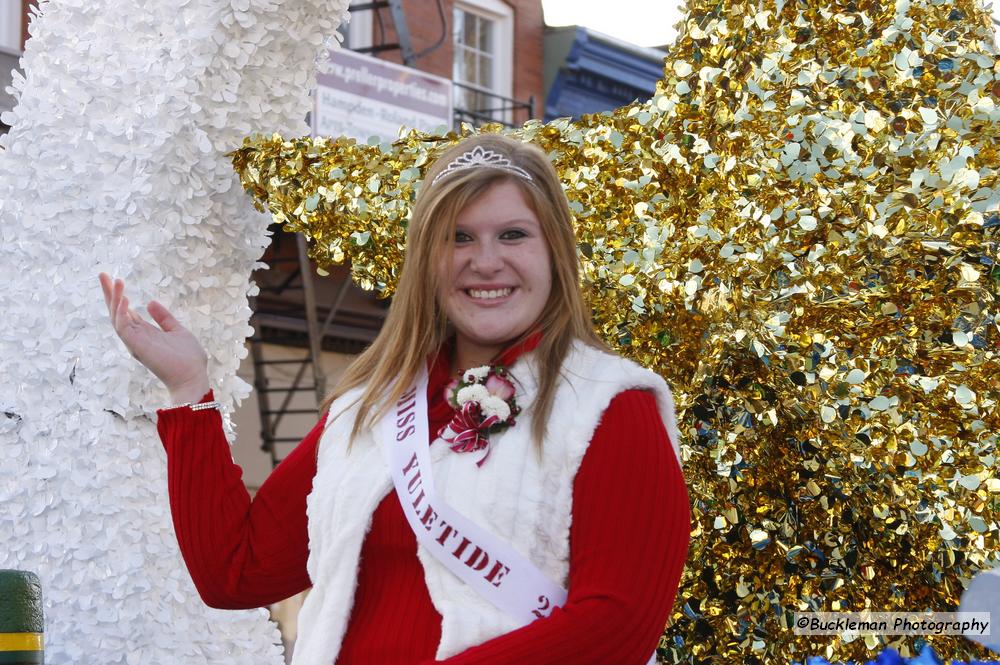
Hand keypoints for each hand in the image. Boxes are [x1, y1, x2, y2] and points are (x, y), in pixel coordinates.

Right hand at [98, 272, 209, 402]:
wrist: (192, 377)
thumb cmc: (188, 358)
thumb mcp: (177, 331)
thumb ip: (164, 318)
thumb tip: (150, 302)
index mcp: (145, 333)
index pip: (127, 312)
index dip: (119, 296)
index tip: (114, 279)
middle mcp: (136, 337)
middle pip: (117, 311)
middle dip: (109, 293)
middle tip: (102, 274)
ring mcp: (134, 341)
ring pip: (117, 316)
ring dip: (115, 298)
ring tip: (115, 280)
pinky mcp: (136, 345)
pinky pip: (122, 326)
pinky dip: (121, 311)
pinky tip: (125, 298)